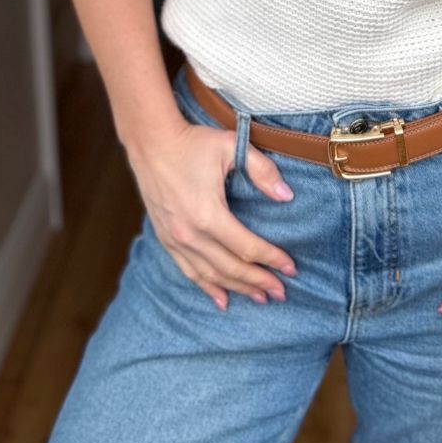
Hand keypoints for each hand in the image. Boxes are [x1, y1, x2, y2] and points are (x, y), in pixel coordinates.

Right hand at [130, 121, 297, 310]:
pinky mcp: (165, 239)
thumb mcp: (231, 147)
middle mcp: (190, 234)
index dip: (272, 259)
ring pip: (211, 275)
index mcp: (208, 214)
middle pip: (231, 268)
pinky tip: (222, 300)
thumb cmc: (192, 142)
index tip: (291, 268)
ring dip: (237, 288)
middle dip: (259, 282)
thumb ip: (262, 170)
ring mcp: (175, 239)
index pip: (247, 247)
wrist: (151, 142)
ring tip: (260, 298)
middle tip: (281, 292)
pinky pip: (188, 271)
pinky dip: (207, 287)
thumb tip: (287, 195)